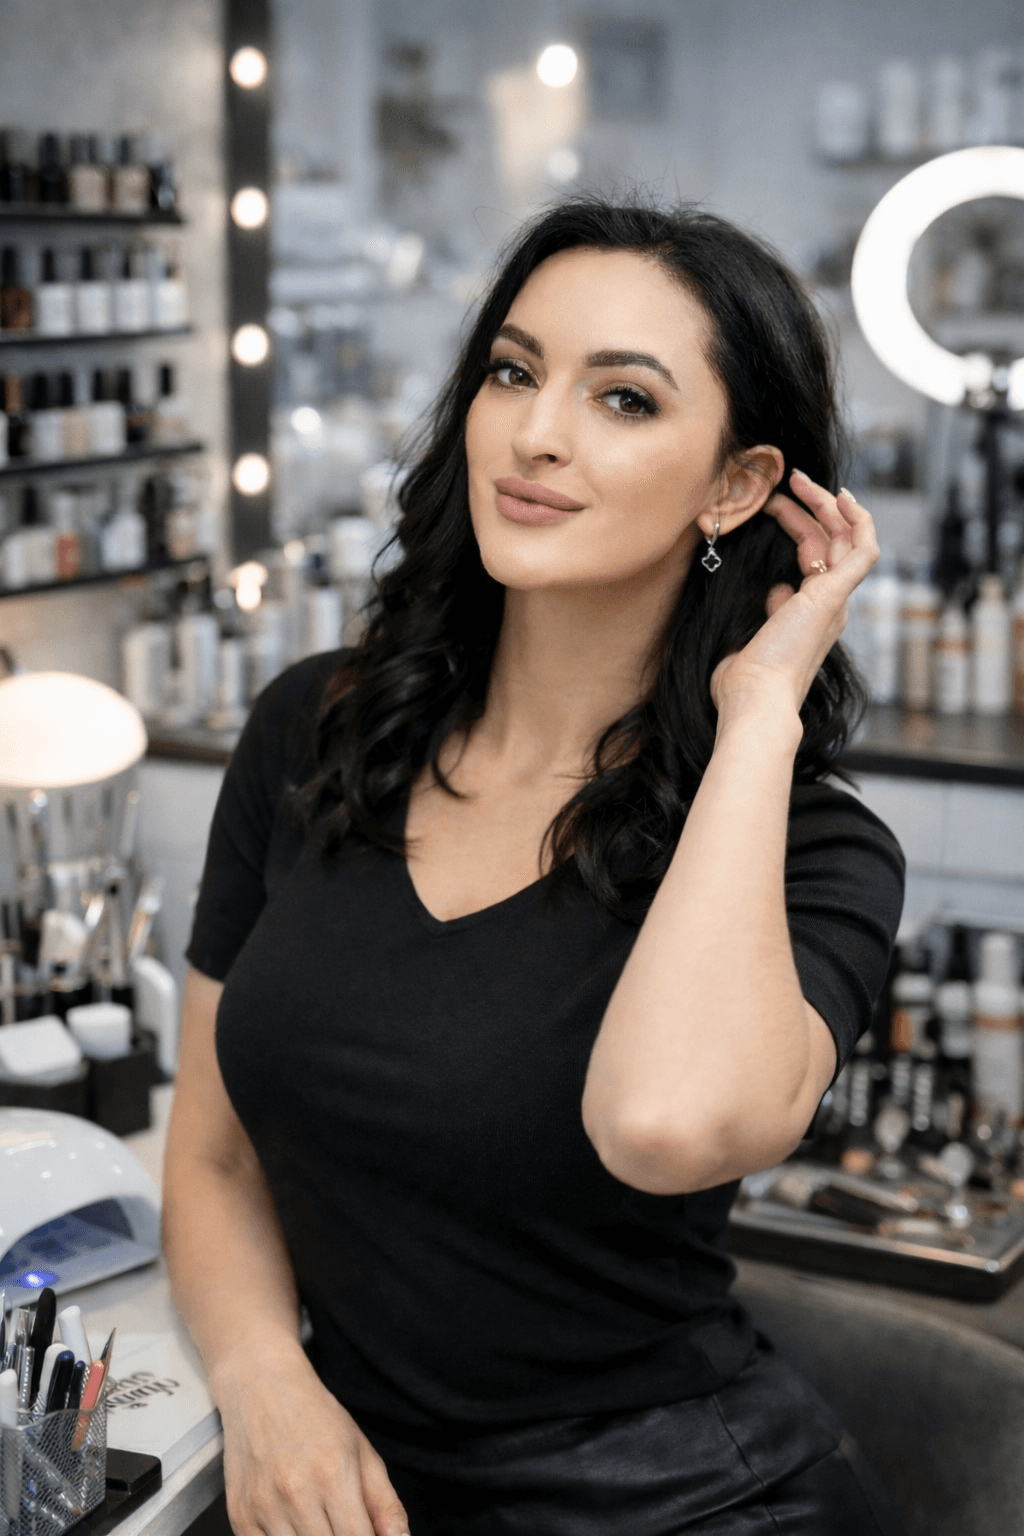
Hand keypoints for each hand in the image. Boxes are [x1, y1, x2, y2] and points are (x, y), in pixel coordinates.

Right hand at [213, 1343, 409, 1535]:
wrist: (261, 1387)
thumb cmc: (316, 1417)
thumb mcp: (361, 1450)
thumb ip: (385, 1502)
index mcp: (334, 1473)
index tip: (365, 1533)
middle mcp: (297, 1492)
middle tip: (343, 1521)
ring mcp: (264, 1506)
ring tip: (319, 1520)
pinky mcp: (239, 1515)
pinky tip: (293, 1523)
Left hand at [709, 469, 878, 723]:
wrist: (755, 699)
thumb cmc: (742, 680)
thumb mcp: (748, 635)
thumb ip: (764, 612)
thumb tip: (775, 591)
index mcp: (811, 616)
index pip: (813, 558)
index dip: (796, 527)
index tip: (771, 507)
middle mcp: (830, 606)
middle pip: (831, 542)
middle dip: (813, 507)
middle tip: (789, 480)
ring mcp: (835, 601)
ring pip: (846, 539)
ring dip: (827, 505)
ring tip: (800, 480)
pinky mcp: (834, 596)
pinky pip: (863, 550)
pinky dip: (858, 520)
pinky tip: (841, 497)